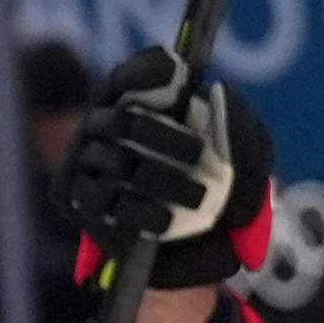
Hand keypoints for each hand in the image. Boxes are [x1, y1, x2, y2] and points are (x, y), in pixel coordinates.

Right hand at [58, 47, 274, 288]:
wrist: (197, 252)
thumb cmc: (220, 190)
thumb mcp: (245, 160)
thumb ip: (239, 125)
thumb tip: (223, 91)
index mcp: (136, 103)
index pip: (130, 76)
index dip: (147, 71)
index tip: (177, 72)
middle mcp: (101, 125)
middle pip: (126, 122)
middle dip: (165, 138)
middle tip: (198, 154)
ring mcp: (84, 162)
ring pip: (118, 164)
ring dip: (163, 182)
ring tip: (200, 198)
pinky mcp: (78, 201)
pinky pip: (106, 204)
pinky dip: (142, 213)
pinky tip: (167, 221)